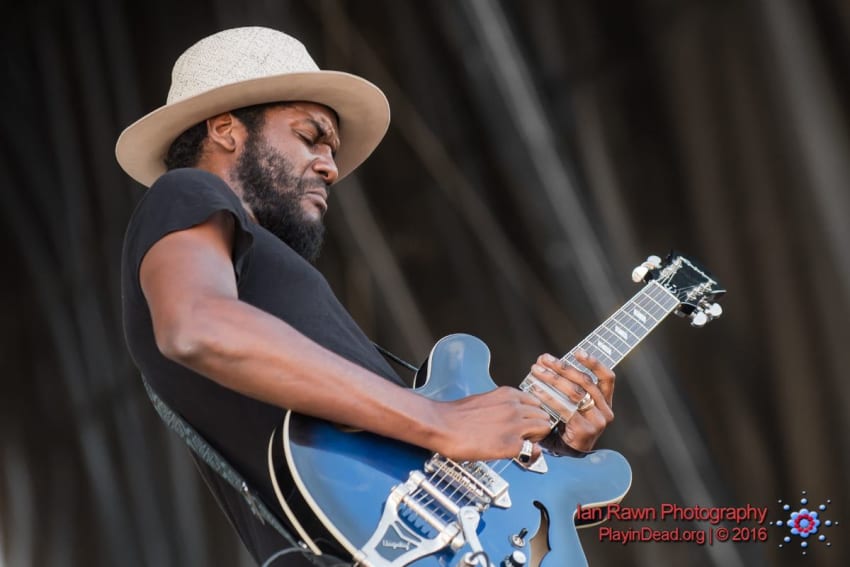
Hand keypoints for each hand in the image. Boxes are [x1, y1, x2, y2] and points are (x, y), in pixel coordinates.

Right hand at [430, 386, 552, 461]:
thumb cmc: (455, 415)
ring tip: (523, 443)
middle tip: (526, 435)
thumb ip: (500, 406)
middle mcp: (514, 407)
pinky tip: (520, 454)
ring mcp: (515, 425)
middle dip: (537, 425)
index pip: (535, 402)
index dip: (532, 414)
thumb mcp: (483, 400)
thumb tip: (505, 417)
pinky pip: (535, 449)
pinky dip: (531, 453)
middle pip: (543, 414)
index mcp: (507, 394)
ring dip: (536, 437)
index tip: (528, 422)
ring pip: (544, 428)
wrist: (441, 425)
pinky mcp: (510, 444)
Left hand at [528, 351, 614, 451]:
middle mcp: (605, 410)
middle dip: (562, 368)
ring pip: (575, 393)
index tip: (578, 352)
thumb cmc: (568, 423)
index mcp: (606, 400)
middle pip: (585, 382)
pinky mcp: (585, 430)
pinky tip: (537, 391)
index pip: (607, 377)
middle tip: (544, 360)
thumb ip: (566, 384)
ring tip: (537, 371)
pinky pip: (566, 409)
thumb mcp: (573, 403)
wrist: (568, 454)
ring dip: (553, 379)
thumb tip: (545, 362)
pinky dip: (550, 397)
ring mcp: (598, 421)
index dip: (594, 363)